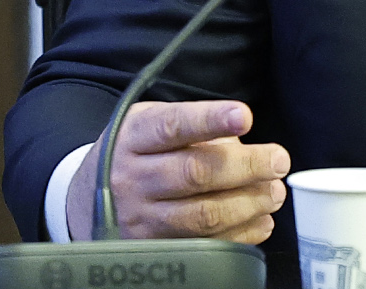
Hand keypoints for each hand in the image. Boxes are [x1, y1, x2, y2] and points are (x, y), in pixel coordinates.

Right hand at [66, 100, 289, 242]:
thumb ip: (195, 127)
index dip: (210, 120)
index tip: (244, 115)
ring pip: (203, 215)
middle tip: (278, 160)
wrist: (87, 199)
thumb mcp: (152, 124)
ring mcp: (140, 219)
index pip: (173, 126)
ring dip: (249, 204)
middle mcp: (132, 178)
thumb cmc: (137, 153)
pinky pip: (204, 246)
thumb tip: (245, 146)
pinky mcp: (152, 249)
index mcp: (134, 137)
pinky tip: (260, 220)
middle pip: (195, 173)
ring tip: (274, 191)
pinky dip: (241, 234)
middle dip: (246, 167)